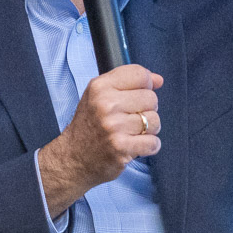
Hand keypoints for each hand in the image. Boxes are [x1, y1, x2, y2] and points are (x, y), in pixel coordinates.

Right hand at [38, 64, 162, 217]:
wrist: (74, 157)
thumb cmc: (91, 124)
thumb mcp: (101, 95)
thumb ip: (129, 82)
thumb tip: (159, 80)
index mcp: (100, 87)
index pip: (140, 75)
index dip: (145, 85)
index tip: (136, 96)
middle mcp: (105, 104)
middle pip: (151, 98)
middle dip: (146, 110)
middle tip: (130, 119)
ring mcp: (112, 126)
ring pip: (154, 121)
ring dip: (148, 129)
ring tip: (131, 132)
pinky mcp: (120, 147)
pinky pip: (153, 142)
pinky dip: (149, 146)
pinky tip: (135, 145)